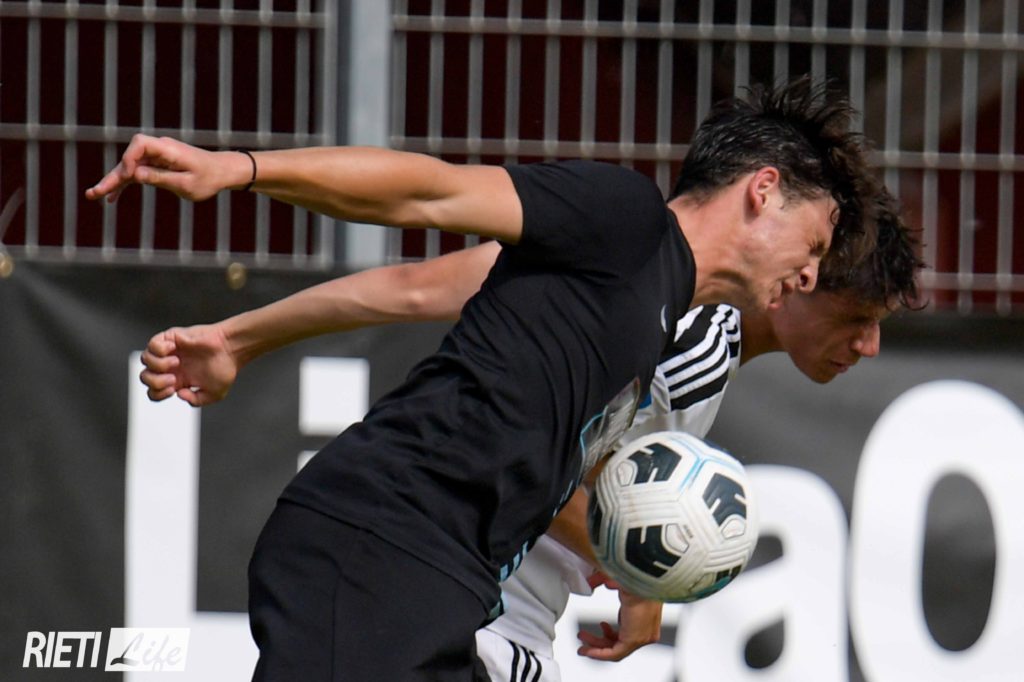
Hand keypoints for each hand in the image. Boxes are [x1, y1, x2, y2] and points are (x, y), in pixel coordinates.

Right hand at [85, 134, 238, 202]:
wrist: (222, 171)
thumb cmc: (209, 178)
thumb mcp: (186, 183)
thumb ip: (161, 178)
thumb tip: (135, 176)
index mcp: (168, 149)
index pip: (140, 143)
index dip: (130, 158)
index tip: (131, 176)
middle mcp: (159, 149)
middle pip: (129, 158)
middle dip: (113, 176)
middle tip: (94, 192)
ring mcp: (156, 157)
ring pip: (130, 168)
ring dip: (114, 182)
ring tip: (96, 196)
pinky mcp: (156, 165)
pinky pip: (137, 173)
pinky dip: (126, 184)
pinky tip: (112, 198)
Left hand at [139, 324, 239, 405]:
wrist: (231, 348)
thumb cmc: (225, 368)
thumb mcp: (214, 394)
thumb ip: (197, 401)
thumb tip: (179, 394)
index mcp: (178, 381)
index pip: (153, 391)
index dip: (159, 394)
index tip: (175, 389)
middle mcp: (170, 367)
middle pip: (144, 377)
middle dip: (156, 381)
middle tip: (174, 378)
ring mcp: (168, 352)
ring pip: (145, 360)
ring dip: (158, 365)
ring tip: (176, 362)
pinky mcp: (170, 338)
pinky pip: (152, 344)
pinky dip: (159, 350)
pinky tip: (173, 350)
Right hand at [576, 586, 662, 661]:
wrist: (646, 578)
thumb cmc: (639, 578)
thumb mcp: (618, 580)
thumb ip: (604, 580)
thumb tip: (591, 582)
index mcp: (647, 617)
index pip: (628, 632)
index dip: (610, 632)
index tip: (599, 628)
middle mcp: (647, 630)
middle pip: (619, 643)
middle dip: (598, 641)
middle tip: (584, 637)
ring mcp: (642, 637)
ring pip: (616, 650)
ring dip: (596, 647)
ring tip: (583, 641)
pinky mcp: (634, 640)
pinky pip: (615, 654)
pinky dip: (599, 654)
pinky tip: (589, 650)